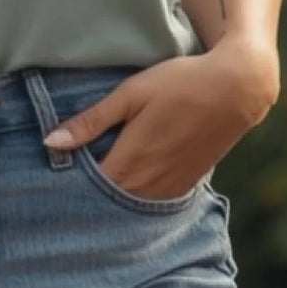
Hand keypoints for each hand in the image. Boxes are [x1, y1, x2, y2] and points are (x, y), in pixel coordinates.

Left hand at [41, 40, 278, 200]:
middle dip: (86, 193)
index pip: (86, 188)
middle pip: (106, 200)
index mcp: (130, 161)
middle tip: (65, 180)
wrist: (236, 90)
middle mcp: (149, 184)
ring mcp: (170, 188)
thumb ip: (92, 120)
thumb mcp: (131, 93)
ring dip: (111, 196)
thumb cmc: (180, 83)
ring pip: (130, 203)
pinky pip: (152, 200)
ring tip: (93, 178)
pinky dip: (136, 194)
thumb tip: (51, 143)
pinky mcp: (186, 185)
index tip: (50, 175)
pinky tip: (128, 177)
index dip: (67, 183)